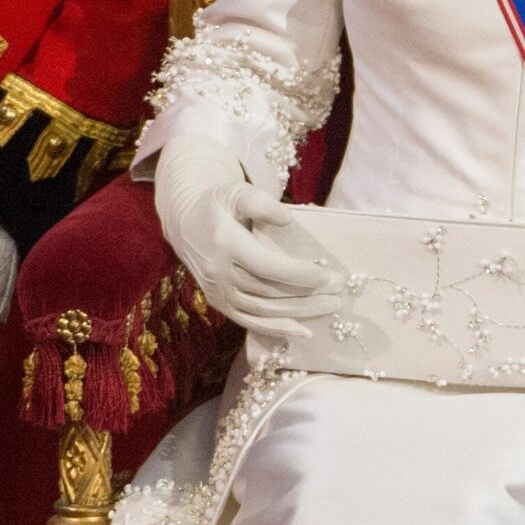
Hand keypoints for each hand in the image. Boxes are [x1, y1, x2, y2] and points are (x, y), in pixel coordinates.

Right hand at [149, 136, 343, 336]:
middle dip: (307, 295)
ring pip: (262, 310)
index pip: (266, 266)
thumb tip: (286, 219)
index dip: (298, 274)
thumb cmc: (220, 203)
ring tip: (331, 307)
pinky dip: (276, 330)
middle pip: (268, 292)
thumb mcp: (237, 191)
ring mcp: (216, 292)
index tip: (328, 276)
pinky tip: (303, 332)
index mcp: (224, 243)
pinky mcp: (218, 303)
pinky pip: (249, 321)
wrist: (185, 220)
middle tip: (339, 292)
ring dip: (299, 313)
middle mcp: (218, 272)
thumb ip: (260, 203)